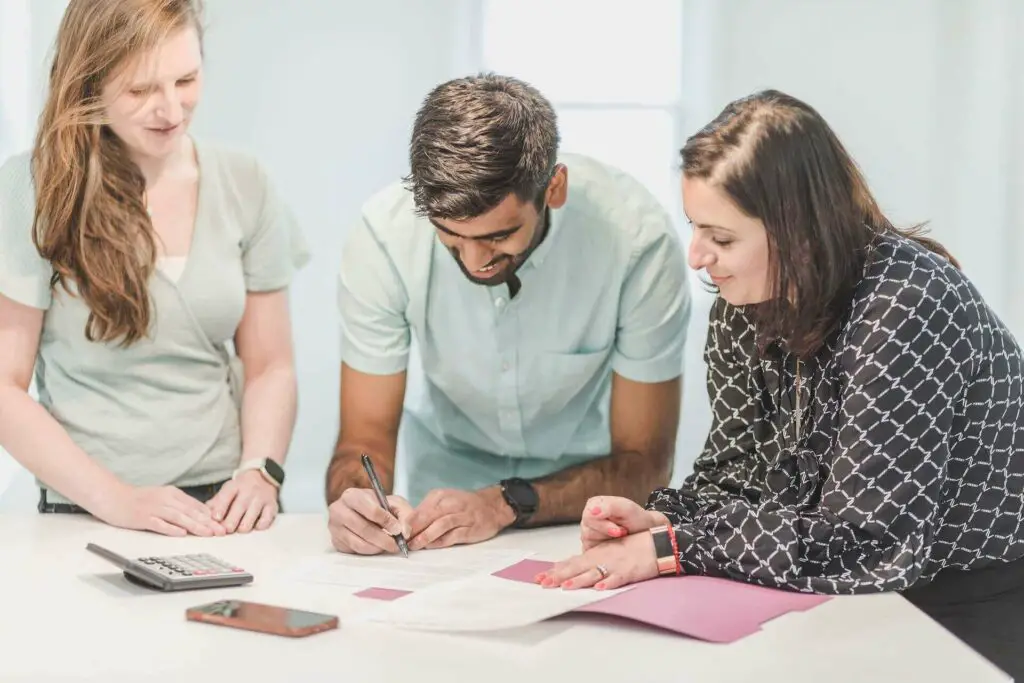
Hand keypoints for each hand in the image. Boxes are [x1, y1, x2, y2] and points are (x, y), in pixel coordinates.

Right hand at [98, 485, 226, 536]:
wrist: (112, 496)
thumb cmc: (137, 499)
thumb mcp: (162, 498)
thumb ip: (178, 505)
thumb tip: (197, 515)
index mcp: (172, 494)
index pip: (195, 505)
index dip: (210, 515)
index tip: (222, 524)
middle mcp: (165, 499)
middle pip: (190, 512)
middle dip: (208, 522)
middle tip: (221, 531)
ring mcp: (153, 508)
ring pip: (179, 517)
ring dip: (195, 526)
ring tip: (207, 533)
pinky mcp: (142, 517)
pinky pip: (159, 523)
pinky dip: (171, 528)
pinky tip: (181, 534)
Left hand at [206, 471, 278, 532]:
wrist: (262, 477)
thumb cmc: (241, 489)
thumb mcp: (227, 491)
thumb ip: (215, 503)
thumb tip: (203, 518)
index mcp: (234, 486)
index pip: (226, 496)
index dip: (220, 508)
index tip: (216, 518)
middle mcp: (249, 491)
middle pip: (239, 508)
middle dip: (230, 523)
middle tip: (226, 530)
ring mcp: (261, 498)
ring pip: (251, 517)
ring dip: (243, 527)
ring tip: (239, 529)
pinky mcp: (272, 506)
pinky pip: (266, 519)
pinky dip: (259, 525)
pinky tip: (255, 526)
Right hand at [328, 488, 412, 554]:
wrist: (363, 512)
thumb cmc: (379, 506)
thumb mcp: (394, 504)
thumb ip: (404, 515)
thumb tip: (405, 532)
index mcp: (352, 495)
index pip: (370, 510)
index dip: (386, 521)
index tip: (398, 530)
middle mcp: (338, 510)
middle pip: (363, 528)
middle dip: (383, 539)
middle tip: (396, 545)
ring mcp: (334, 527)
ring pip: (358, 542)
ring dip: (377, 547)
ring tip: (389, 546)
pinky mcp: (336, 541)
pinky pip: (354, 550)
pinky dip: (369, 551)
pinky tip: (378, 547)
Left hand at [407, 487, 514, 549]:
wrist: (492, 506)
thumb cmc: (463, 505)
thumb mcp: (444, 501)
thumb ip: (427, 512)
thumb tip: (407, 526)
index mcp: (440, 496)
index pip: (419, 509)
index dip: (407, 522)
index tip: (397, 532)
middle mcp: (451, 504)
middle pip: (428, 516)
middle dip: (413, 529)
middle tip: (402, 541)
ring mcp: (462, 516)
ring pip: (440, 525)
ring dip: (425, 536)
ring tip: (414, 545)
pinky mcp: (471, 528)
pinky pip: (453, 535)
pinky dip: (441, 541)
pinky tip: (432, 546)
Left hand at [536, 531, 659, 590]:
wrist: (654, 543)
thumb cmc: (628, 548)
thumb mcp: (604, 552)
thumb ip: (584, 561)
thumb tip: (562, 568)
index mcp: (594, 555)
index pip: (571, 564)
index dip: (555, 571)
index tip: (538, 578)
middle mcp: (601, 559)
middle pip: (577, 569)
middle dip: (560, 577)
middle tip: (544, 584)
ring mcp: (614, 565)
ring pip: (594, 573)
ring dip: (580, 580)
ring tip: (566, 587)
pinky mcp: (628, 572)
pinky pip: (617, 578)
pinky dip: (609, 582)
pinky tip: (600, 588)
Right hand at [580, 496, 669, 549]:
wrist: (646, 531)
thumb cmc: (636, 518)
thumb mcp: (627, 508)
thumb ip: (610, 506)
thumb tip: (593, 511)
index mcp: (593, 505)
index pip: (588, 516)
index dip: (603, 525)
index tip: (618, 529)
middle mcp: (588, 520)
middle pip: (587, 531)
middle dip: (608, 534)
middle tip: (622, 532)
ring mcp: (589, 535)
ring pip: (589, 542)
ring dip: (608, 542)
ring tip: (621, 537)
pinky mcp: (591, 549)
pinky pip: (590, 554)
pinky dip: (604, 552)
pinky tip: (615, 547)